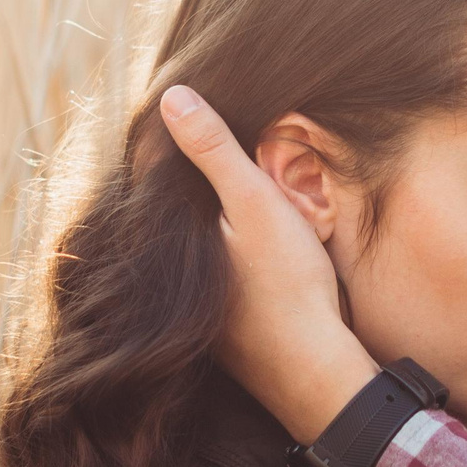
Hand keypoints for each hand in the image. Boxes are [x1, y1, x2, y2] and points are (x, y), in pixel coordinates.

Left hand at [159, 85, 379, 441]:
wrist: (313, 369)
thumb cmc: (286, 285)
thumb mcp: (255, 202)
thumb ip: (213, 150)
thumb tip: (171, 97)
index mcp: (168, 237)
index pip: (154, 177)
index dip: (173, 145)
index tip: (189, 115)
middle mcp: (165, 272)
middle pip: (173, 211)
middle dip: (191, 182)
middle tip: (217, 147)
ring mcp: (190, 302)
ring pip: (193, 243)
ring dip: (208, 219)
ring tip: (242, 189)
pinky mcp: (214, 323)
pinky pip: (211, 270)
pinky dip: (224, 251)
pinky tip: (254, 245)